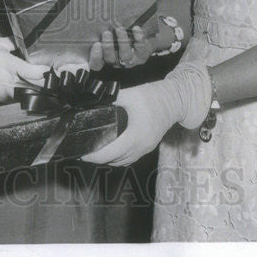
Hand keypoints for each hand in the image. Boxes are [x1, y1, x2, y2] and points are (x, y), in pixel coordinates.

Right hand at [0, 37, 47, 101]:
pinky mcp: (1, 98)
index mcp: (5, 62)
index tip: (48, 70)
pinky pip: (18, 95)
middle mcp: (5, 78)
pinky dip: (23, 89)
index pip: (28, 71)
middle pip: (31, 84)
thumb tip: (29, 43)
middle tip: (48, 76)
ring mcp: (3, 90)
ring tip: (36, 80)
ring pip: (26, 91)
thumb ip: (15, 44)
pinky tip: (22, 83)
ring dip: (33, 86)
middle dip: (42, 81)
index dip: (41, 72)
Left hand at [81, 62, 211, 166]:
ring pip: (123, 162)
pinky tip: (110, 151)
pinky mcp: (148, 147)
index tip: (82, 153)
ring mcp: (146, 149)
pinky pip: (130, 158)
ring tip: (94, 152)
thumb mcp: (129, 95)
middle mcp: (141, 146)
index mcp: (135, 135)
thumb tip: (93, 102)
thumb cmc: (152, 96)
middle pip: (115, 160)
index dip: (95, 156)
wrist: (174, 100)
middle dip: (98, 159)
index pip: (111, 153)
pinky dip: (119, 158)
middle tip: (84, 151)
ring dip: (108, 160)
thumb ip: (111, 100)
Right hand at [88, 24, 152, 69]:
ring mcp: (129, 60)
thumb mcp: (105, 33)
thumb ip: (97, 31)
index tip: (96, 44)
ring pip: (125, 56)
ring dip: (122, 42)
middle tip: (106, 33)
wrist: (139, 38)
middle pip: (110, 59)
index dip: (95, 56)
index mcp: (104, 58)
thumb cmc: (117, 34)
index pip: (96, 64)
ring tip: (120, 29)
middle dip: (108, 46)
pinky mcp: (141, 56)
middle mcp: (116, 62)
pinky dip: (138, 38)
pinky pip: (140, 49)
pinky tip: (136, 28)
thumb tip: (82, 16)